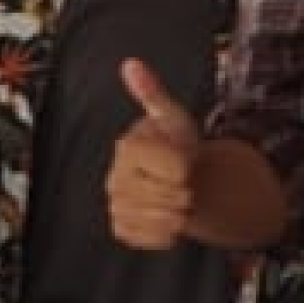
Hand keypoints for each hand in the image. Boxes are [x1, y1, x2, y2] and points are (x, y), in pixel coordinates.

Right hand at [103, 57, 203, 251]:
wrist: (173, 180)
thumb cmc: (174, 145)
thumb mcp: (172, 117)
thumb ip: (152, 93)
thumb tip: (130, 63)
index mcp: (127, 148)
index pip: (177, 170)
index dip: (188, 165)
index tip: (181, 157)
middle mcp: (115, 179)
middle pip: (174, 197)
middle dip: (187, 190)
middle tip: (180, 180)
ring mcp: (116, 206)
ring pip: (167, 221)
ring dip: (181, 212)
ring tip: (174, 197)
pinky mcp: (122, 229)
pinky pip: (159, 239)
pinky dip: (171, 232)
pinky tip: (166, 215)